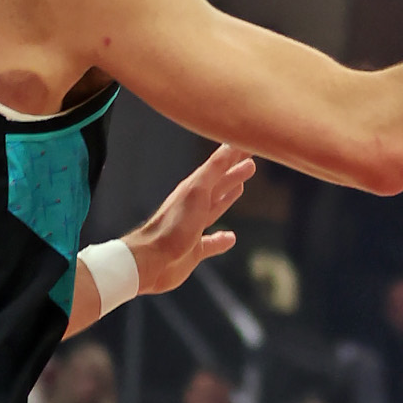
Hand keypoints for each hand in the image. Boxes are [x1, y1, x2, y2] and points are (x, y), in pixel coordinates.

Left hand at [124, 142, 253, 296]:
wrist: (152, 260)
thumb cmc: (174, 224)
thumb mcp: (198, 190)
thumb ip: (215, 168)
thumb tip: (232, 143)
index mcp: (195, 189)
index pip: (219, 166)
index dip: (234, 154)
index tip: (250, 142)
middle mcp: (194, 206)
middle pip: (218, 185)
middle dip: (233, 173)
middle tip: (250, 163)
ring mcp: (194, 228)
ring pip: (215, 207)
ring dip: (228, 197)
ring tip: (241, 187)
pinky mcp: (194, 250)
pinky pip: (211, 241)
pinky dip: (221, 239)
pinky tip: (230, 238)